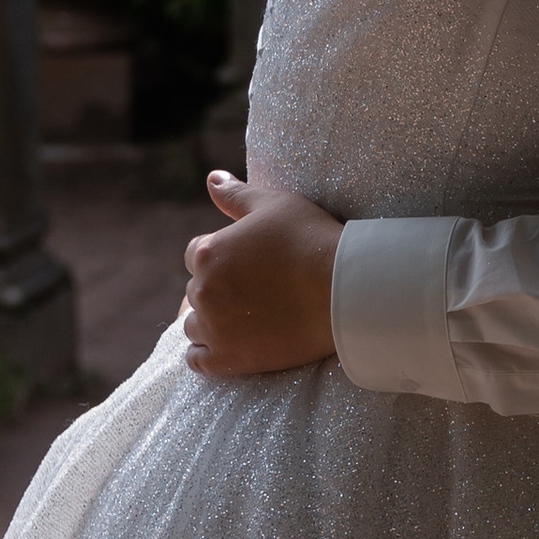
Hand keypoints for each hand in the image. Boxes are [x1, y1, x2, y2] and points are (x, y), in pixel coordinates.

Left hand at [182, 172, 345, 376]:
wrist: (344, 290)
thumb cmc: (311, 239)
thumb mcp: (273, 204)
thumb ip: (236, 194)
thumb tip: (211, 178)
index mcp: (208, 252)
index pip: (196, 255)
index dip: (220, 257)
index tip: (245, 264)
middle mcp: (203, 291)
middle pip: (197, 290)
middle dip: (218, 288)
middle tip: (254, 290)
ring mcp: (214, 328)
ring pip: (194, 325)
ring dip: (211, 321)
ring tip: (243, 318)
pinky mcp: (229, 359)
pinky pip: (198, 360)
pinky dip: (205, 353)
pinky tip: (225, 346)